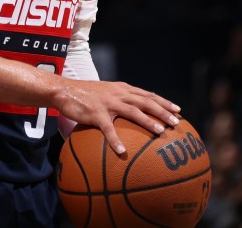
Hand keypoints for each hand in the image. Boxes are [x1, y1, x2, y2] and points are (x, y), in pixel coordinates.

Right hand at [54, 79, 180, 154]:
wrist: (64, 91)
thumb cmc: (85, 95)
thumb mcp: (106, 93)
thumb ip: (119, 100)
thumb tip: (132, 113)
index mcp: (123, 89)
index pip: (148, 94)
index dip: (163, 102)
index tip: (178, 110)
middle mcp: (119, 94)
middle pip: (146, 102)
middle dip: (163, 111)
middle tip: (176, 122)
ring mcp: (108, 103)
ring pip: (133, 112)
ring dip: (148, 122)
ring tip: (160, 132)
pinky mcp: (96, 113)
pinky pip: (108, 129)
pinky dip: (116, 140)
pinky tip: (122, 152)